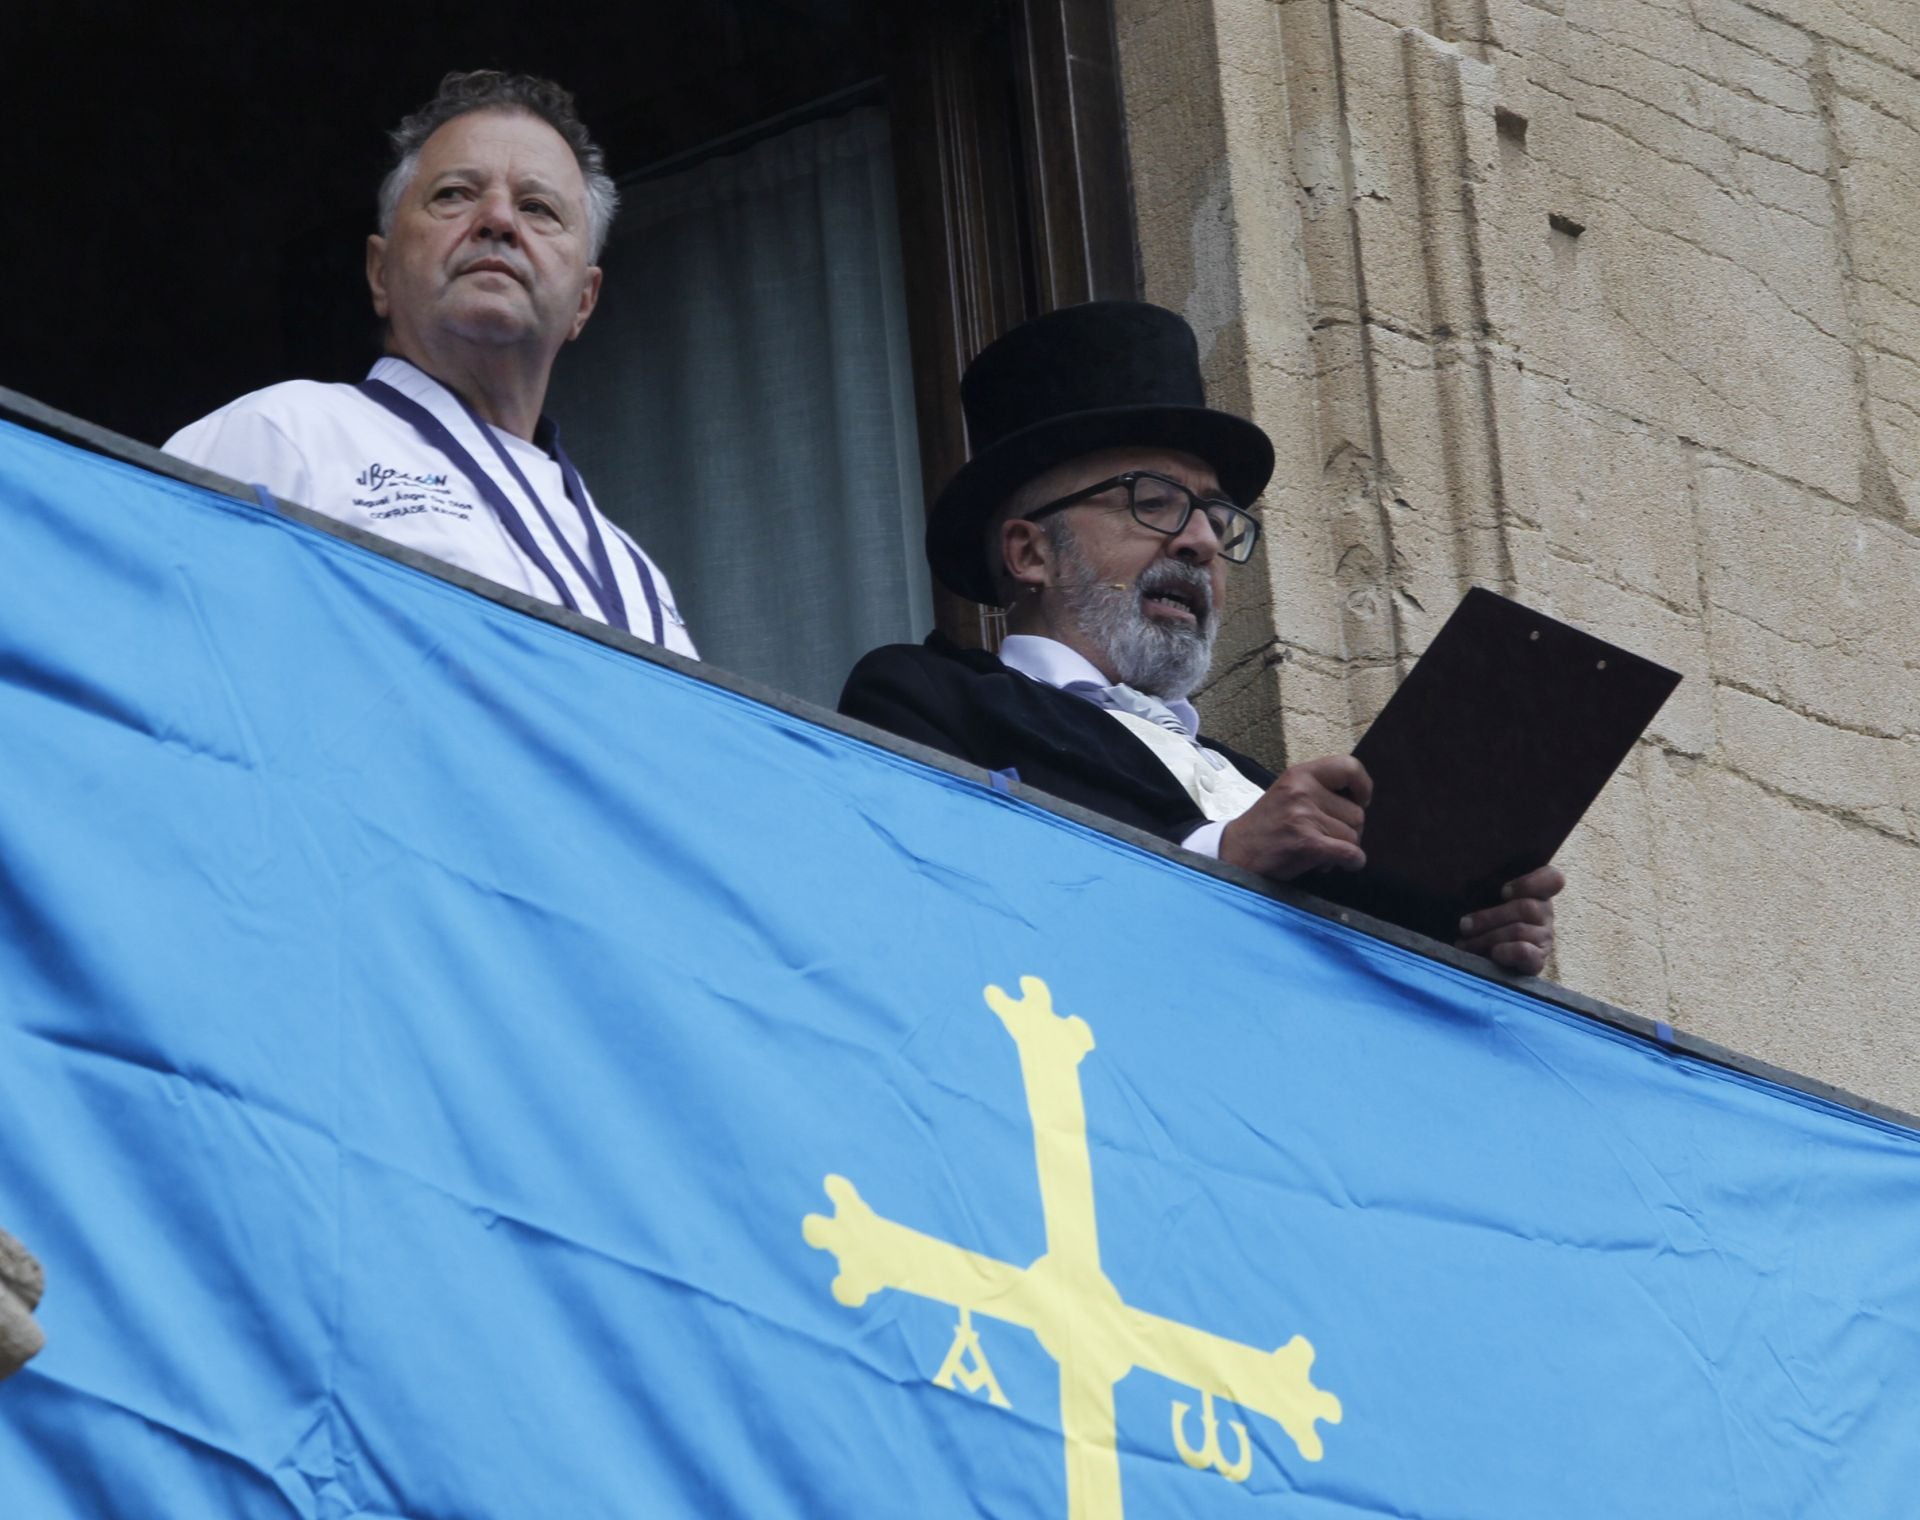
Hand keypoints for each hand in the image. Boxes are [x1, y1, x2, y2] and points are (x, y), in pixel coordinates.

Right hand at [1220, 756, 1371, 881]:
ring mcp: (1304, 816)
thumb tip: (1361, 802)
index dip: (1363, 786)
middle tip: (1327, 838)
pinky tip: (1339, 864)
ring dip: (1343, 849)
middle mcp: (1302, 790)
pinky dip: (1352, 862)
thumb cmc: (1266, 826)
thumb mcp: (1288, 793)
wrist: (1234, 852)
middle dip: (1348, 830)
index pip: (1349, 766)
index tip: (1360, 801)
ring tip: (1320, 850)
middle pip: (1357, 813)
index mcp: (1300, 773)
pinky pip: (1349, 853)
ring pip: (1353, 836)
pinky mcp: (1307, 842)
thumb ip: (1319, 790)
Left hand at [1456, 865, 1565, 974]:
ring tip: (1465, 943)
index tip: (1503, 892)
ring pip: (1519, 930)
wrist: (1483, 957)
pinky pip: (1524, 952)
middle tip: (1464, 925)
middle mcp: (1545, 913)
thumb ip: (1488, 885)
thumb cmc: (1483, 921)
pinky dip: (1505, 952)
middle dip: (1488, 918)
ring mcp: (1544, 938)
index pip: (1553, 879)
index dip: (1529, 884)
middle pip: (1525, 908)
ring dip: (1486, 938)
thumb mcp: (1485, 898)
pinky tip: (1493, 953)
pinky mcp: (1538, 960)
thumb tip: (1467, 875)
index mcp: (1537, 892)